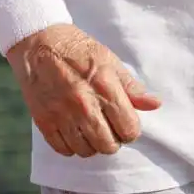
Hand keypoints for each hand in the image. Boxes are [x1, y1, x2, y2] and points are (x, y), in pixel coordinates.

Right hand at [7, 24, 160, 157]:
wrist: (38, 43)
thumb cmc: (77, 50)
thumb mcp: (109, 60)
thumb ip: (131, 87)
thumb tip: (154, 104)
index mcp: (105, 88)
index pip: (129, 129)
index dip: (130, 129)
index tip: (124, 121)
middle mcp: (84, 105)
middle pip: (108, 145)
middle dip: (113, 139)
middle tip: (108, 126)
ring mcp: (62, 115)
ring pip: (86, 151)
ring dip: (91, 143)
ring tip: (90, 128)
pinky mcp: (44, 122)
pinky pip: (63, 150)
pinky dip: (70, 145)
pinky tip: (73, 130)